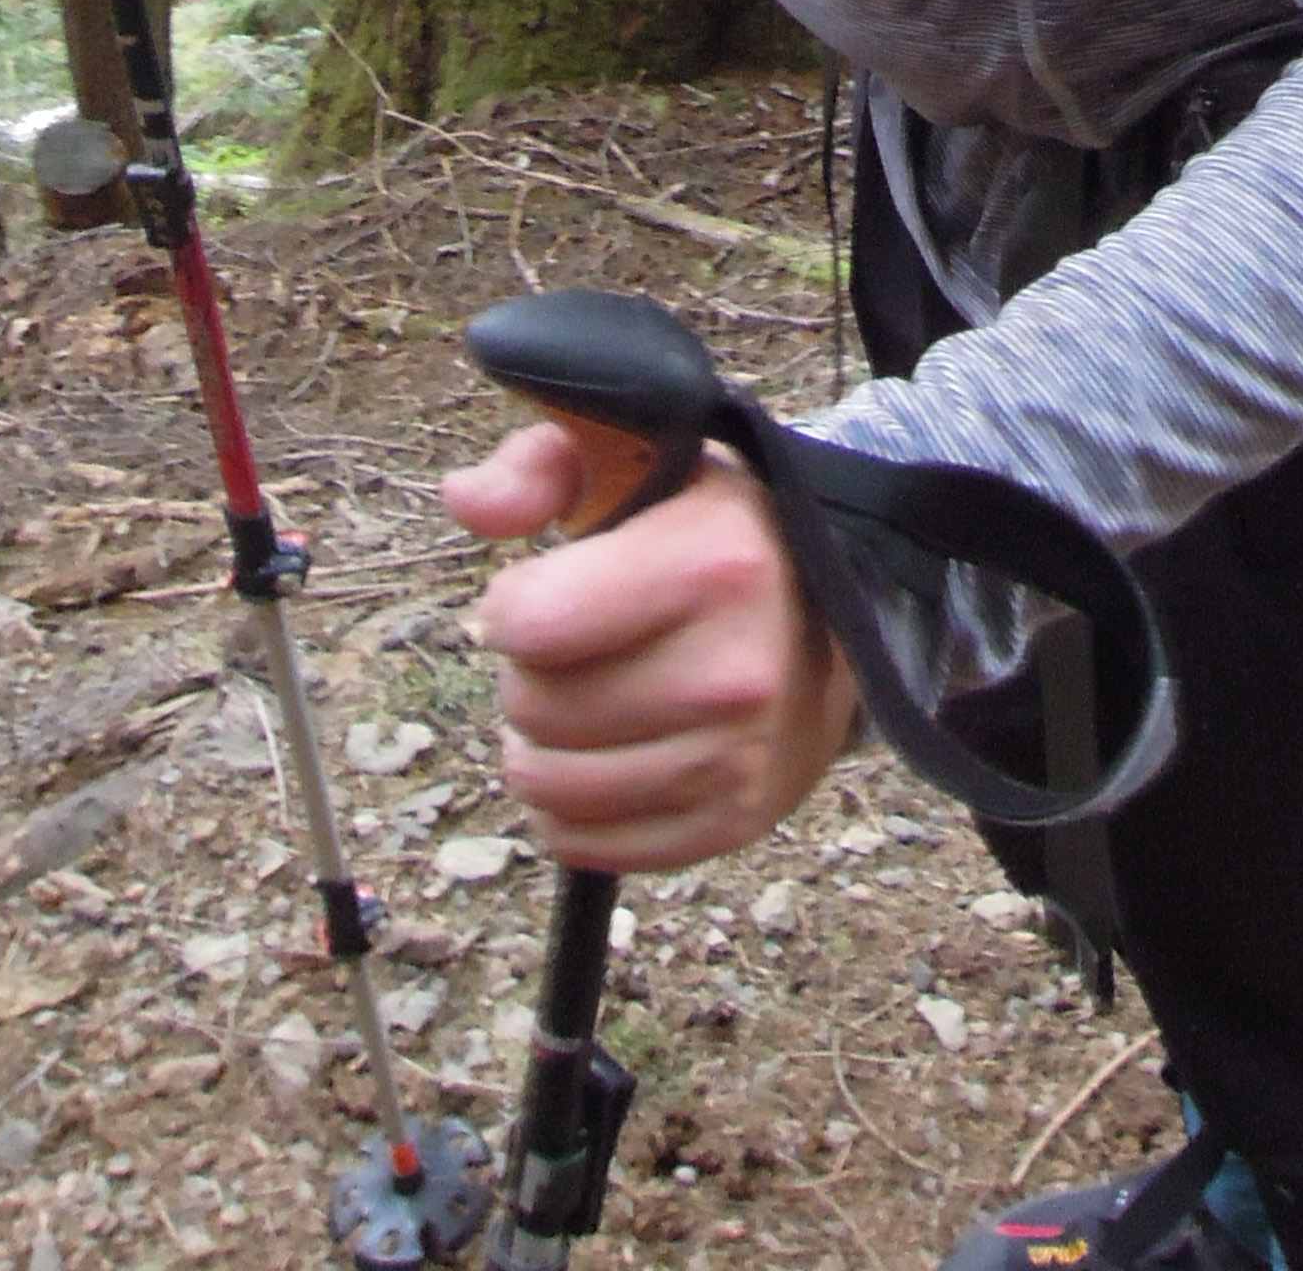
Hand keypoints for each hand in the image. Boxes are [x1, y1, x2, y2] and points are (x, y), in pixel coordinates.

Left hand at [443, 427, 855, 871]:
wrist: (837, 614)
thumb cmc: (709, 532)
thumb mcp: (638, 460)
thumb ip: (540, 463)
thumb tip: (465, 501)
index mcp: (714, 564)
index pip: (529, 622)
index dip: (514, 604)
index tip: (548, 587)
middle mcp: (732, 671)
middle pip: (533, 708)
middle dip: (531, 672)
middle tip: (578, 645)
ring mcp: (734, 758)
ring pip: (546, 786)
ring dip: (543, 744)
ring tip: (585, 697)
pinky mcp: (729, 823)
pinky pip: (582, 842)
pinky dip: (570, 807)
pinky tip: (603, 753)